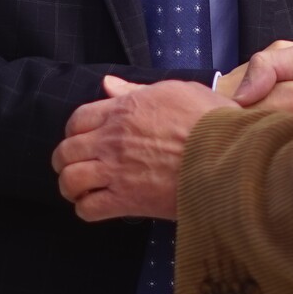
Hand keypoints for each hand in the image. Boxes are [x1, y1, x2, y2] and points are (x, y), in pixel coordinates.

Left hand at [53, 77, 230, 220]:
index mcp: (124, 110)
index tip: (81, 138)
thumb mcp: (176, 91)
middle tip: (74, 166)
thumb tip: (108, 84)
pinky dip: (86, 209)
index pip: (78, 119)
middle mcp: (113, 140)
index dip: (74, 130)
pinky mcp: (127, 200)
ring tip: (80, 190)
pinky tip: (96, 206)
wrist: (227, 157)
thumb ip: (136, 90)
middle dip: (65, 159)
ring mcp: (117, 171)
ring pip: (70, 180)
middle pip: (66, 151)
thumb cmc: (209, 121)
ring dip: (71, 186)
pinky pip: (88, 208)